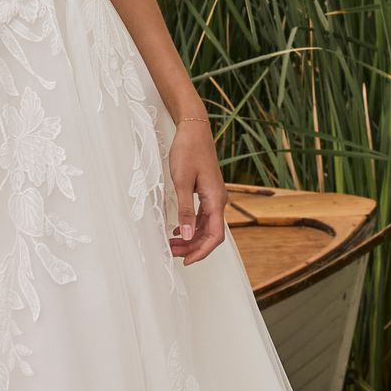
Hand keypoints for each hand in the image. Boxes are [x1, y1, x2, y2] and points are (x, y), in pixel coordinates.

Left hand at [166, 111, 225, 264]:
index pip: (214, 236)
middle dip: (193, 247)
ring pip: (206, 226)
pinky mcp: (208, 191)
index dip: (201, 252)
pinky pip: (203, 216)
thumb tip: (188, 236)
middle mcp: (219, 201)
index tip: (185, 261)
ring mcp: (214, 196)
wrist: (194, 130)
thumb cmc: (188, 151)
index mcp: (216, 200)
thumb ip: (185, 210)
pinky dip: (192, 226)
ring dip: (191, 238)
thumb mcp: (182, 182)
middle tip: (172, 253)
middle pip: (210, 234)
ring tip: (172, 244)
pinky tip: (179, 229)